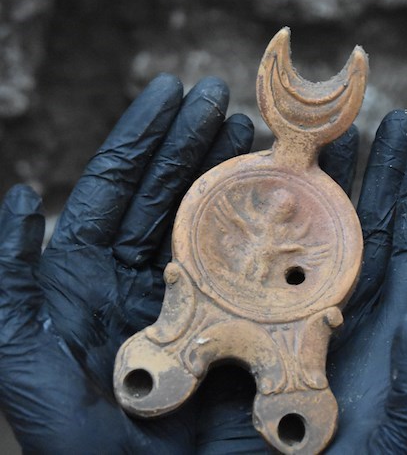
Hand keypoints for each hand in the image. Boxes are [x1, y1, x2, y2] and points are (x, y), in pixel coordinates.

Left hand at [0, 74, 253, 453]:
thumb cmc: (87, 451)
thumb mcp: (28, 371)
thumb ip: (9, 294)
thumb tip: (20, 200)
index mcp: (95, 280)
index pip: (118, 190)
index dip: (143, 137)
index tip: (173, 91)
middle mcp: (144, 279)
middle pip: (169, 193)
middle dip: (191, 140)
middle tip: (223, 98)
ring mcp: (193, 296)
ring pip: (209, 219)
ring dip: (226, 170)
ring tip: (254, 132)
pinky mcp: (232, 322)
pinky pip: (248, 263)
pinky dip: (261, 224)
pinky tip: (278, 193)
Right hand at [195, 111, 406, 453]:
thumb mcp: (383, 440)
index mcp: (374, 326)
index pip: (406, 245)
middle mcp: (332, 304)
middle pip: (361, 221)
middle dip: (374, 168)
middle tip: (380, 119)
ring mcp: (284, 301)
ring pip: (306, 226)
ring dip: (320, 177)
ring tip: (323, 131)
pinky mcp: (238, 310)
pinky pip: (248, 248)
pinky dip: (255, 208)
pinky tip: (255, 175)